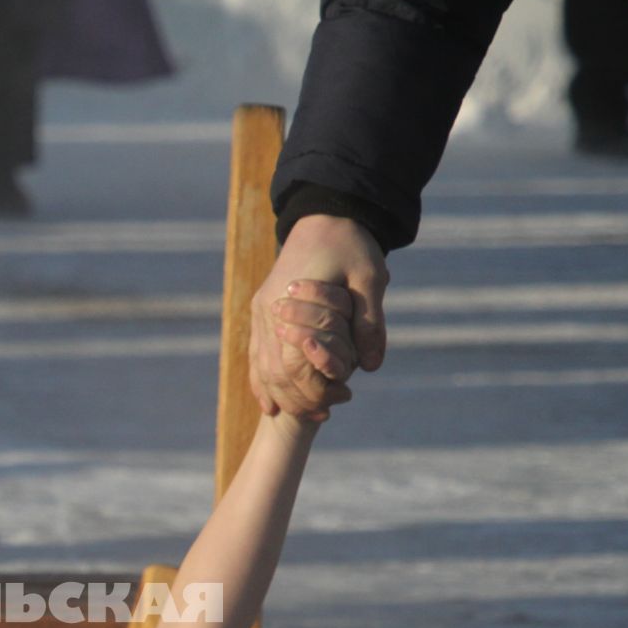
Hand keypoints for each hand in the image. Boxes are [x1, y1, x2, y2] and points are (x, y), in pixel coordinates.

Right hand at [249, 214, 387, 420]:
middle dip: (299, 398)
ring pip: (261, 367)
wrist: (325, 214)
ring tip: (306, 412)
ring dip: (281, 394)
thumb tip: (372, 367)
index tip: (339, 400)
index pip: (295, 362)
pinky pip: (255, 355)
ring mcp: (260, 312)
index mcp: (292, 303)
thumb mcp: (370, 280)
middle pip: (274, 371)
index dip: (315, 388)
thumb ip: (370, 323)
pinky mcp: (260, 311)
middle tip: (326, 413)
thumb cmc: (351, 246)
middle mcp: (268, 311)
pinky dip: (261, 381)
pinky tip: (270, 403)